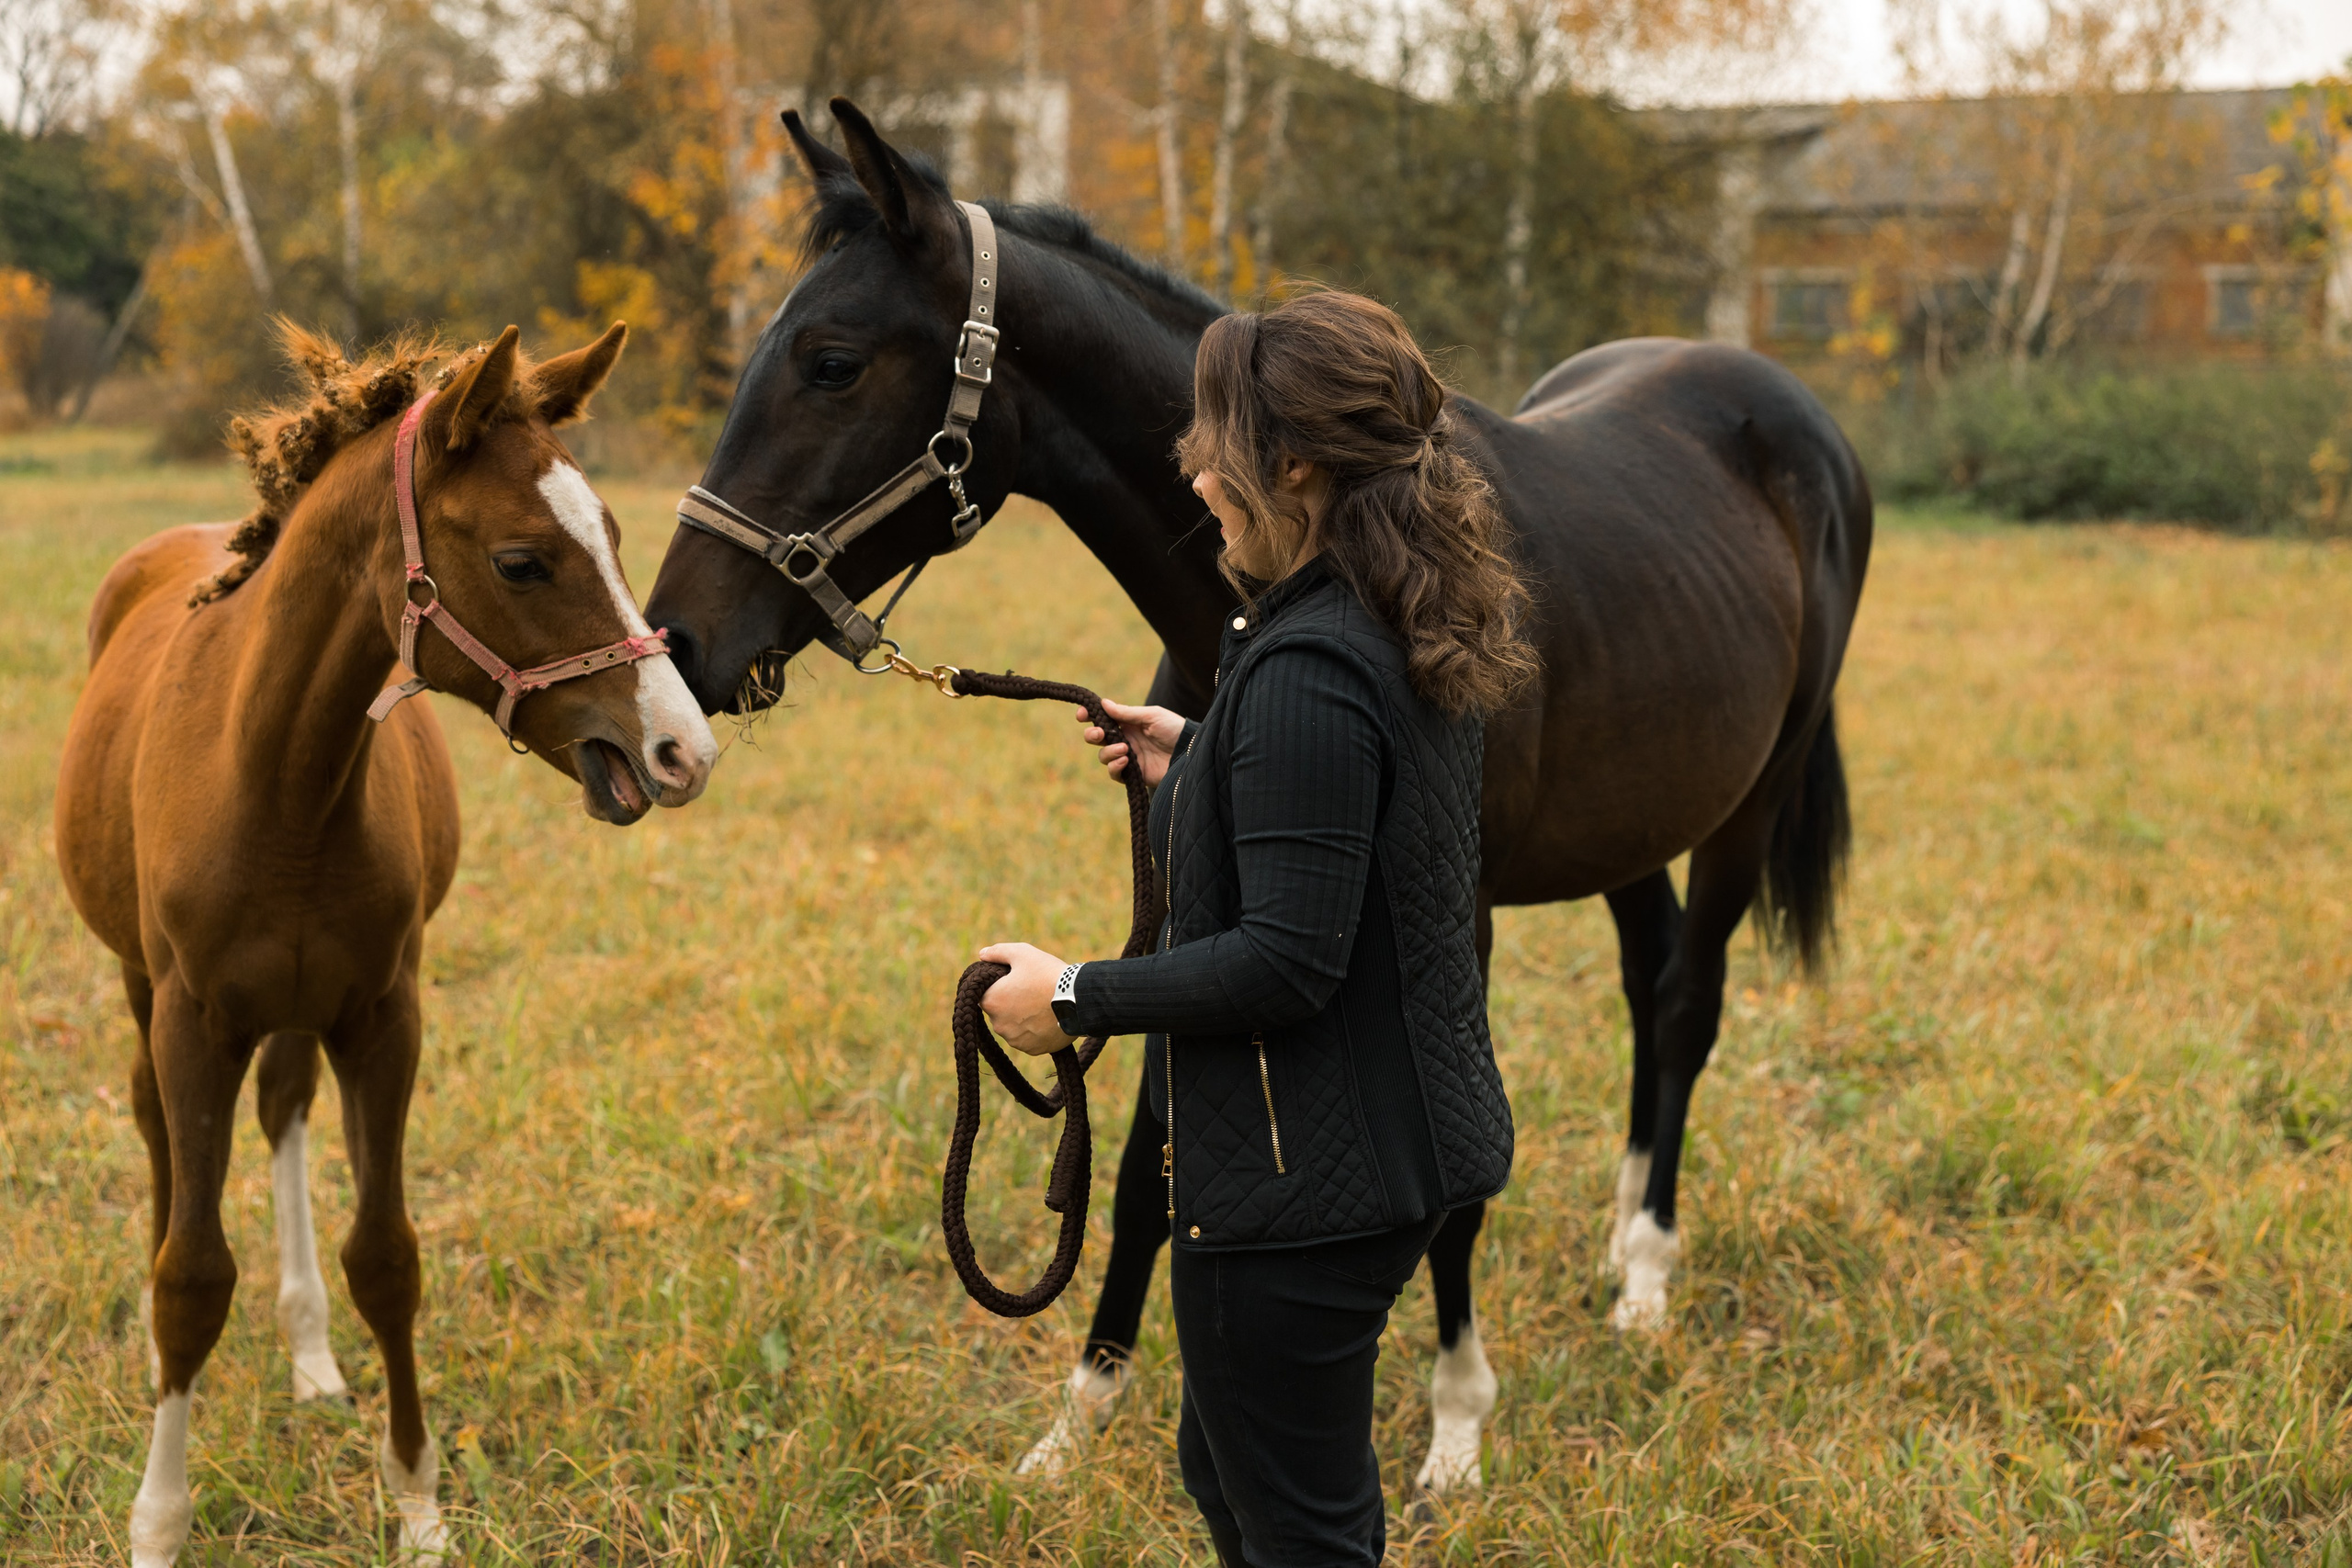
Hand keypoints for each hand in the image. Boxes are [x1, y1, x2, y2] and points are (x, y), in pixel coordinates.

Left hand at [977, 942, 1075, 1056]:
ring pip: (1013, 1026)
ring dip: (1022, 1018)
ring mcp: (1015, 1040)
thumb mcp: (1023, 953)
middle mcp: (998, 1025)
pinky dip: (1035, 1031)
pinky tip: (1047, 1019)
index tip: (1014, 982)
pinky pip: (1028, 1039)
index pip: (985, 995)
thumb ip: (998, 952)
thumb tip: (982, 955)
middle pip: (999, 1012)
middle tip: (1031, 992)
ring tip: (1042, 1005)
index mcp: (991, 1001)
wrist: (1079, 1001)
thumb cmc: (1048, 975)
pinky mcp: (1031, 1049)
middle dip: (1011, 1003)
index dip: (998, 987)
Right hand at [1077, 699, 1185, 787]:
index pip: (1102, 719)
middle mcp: (1125, 739)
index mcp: (1128, 723)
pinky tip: (1126, 760)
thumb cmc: (1174, 729)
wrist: (1190, 751)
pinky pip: (1114, 773)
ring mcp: (1128, 757)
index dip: (1089, 716)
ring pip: (1103, 756)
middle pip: (1096, 738)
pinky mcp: (1133, 774)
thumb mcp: (1151, 716)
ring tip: (1125, 748)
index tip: (1082, 715)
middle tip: (1100, 734)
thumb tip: (1103, 703)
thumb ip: (1126, 712)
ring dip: (1109, 751)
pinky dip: (1115, 766)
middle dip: (1092, 735)